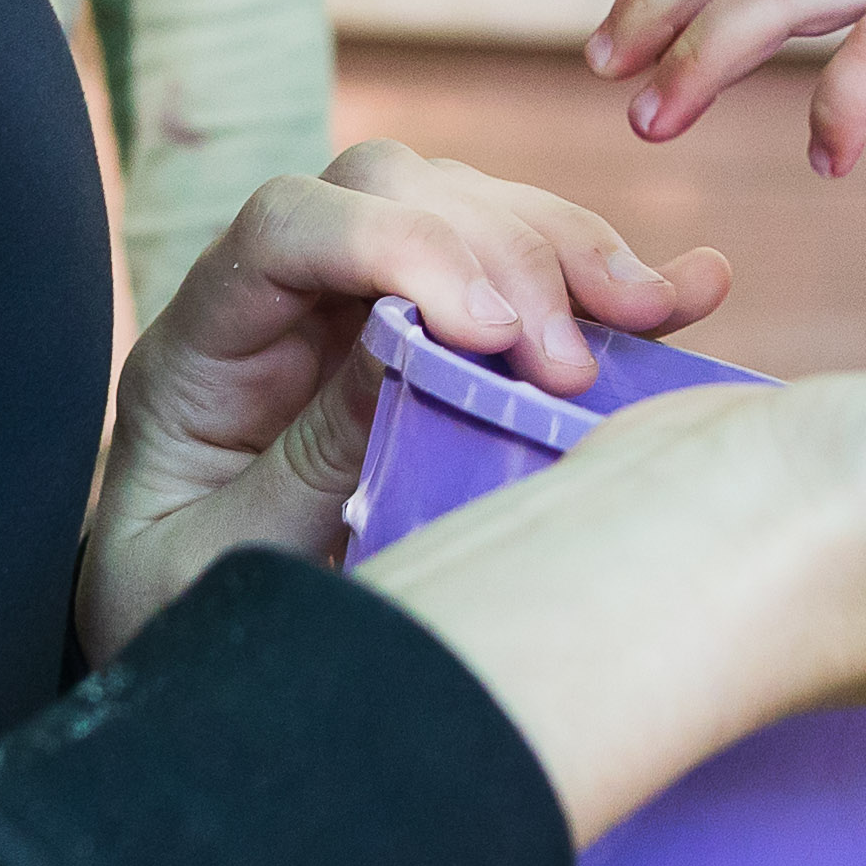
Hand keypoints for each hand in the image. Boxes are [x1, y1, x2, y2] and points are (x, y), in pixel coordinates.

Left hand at [76, 140, 728, 666]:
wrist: (201, 675)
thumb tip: (414, 348)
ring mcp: (363, 304)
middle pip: (395, 190)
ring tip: (650, 313)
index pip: (285, 226)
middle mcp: (283, 296)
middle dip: (500, 252)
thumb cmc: (179, 612)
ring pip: (474, 210)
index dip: (393, 247)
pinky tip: (687, 291)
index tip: (490, 333)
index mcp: (202, 344)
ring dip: (568, 252)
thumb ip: (308, 458)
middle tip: (569, 364)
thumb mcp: (219, 561)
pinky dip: (607, 282)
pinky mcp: (442, 339)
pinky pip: (529, 277)